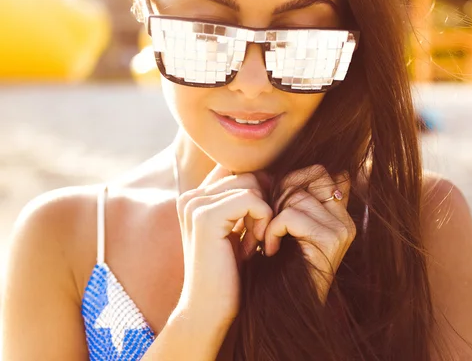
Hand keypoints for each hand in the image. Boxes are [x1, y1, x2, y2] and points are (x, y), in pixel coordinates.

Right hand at [175, 166, 272, 324]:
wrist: (210, 310)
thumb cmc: (229, 273)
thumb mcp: (238, 229)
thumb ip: (244, 200)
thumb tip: (269, 173)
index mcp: (196, 196)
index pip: (240, 171)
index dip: (260, 193)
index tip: (259, 224)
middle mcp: (191, 196)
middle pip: (249, 175)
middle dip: (262, 206)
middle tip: (255, 239)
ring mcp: (195, 204)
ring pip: (252, 185)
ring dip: (263, 215)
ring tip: (253, 243)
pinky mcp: (205, 217)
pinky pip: (252, 200)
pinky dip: (263, 223)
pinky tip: (252, 248)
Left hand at [258, 165, 355, 303]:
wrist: (282, 307)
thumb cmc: (276, 265)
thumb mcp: (285, 226)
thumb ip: (291, 199)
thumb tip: (275, 171)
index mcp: (337, 212)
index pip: (318, 171)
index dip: (291, 179)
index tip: (273, 202)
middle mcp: (345, 218)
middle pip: (312, 176)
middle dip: (281, 192)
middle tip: (267, 219)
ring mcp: (342, 229)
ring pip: (297, 197)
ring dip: (272, 217)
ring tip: (267, 239)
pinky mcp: (330, 240)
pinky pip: (291, 217)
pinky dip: (273, 231)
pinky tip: (270, 250)